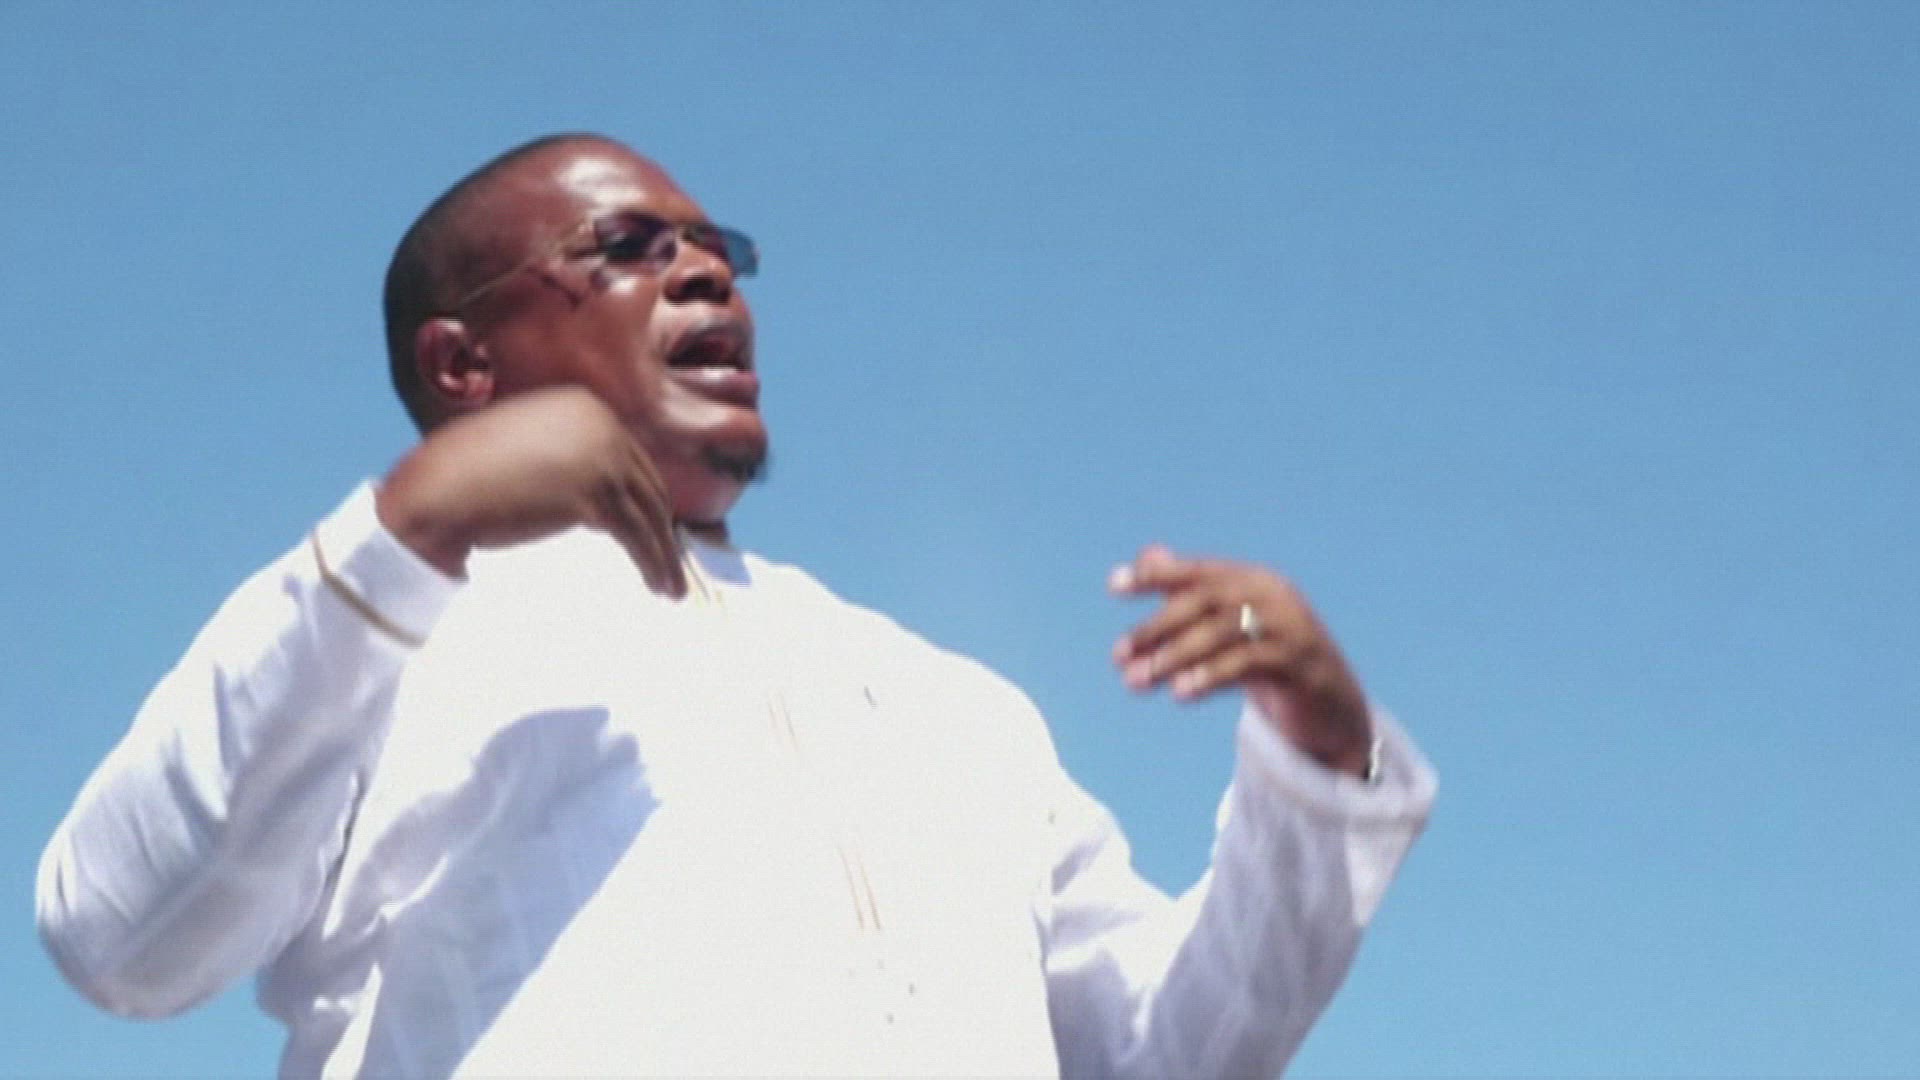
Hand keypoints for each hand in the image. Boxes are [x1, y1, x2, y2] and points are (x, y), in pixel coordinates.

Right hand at [375, 386, 687, 596]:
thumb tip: (603, 496)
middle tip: (670, 560)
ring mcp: (601, 456)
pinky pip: (638, 536)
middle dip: (662, 527)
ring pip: (649, 513)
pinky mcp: (596, 495)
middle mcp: (600, 422)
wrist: (434, 494)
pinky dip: (653, 562)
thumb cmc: (464, 477)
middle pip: (647, 483)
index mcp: (583, 404)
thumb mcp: (527, 446)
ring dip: (664, 553)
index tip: (656, 528)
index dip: (645, 497)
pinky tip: (659, 584)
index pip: (630, 456)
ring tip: (670, 586)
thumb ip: (567, 456)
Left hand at [1111, 544, 1372, 776]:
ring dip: (1173, 657)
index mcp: (1252, 580)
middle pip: (1206, 601)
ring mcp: (1290, 627)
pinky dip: (1209, 676)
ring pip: (1222, 633)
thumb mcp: (1229, 626)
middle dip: (1157, 627)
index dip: (1156, 576)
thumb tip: (1147, 555)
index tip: (1114, 587)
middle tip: (1119, 656)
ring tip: (1137, 681)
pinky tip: (1180, 693)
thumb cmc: (1271, 659)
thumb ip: (1190, 591)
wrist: (1332, 705)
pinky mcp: (1300, 663)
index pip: (1197, 572)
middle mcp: (1272, 595)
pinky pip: (1247, 664)